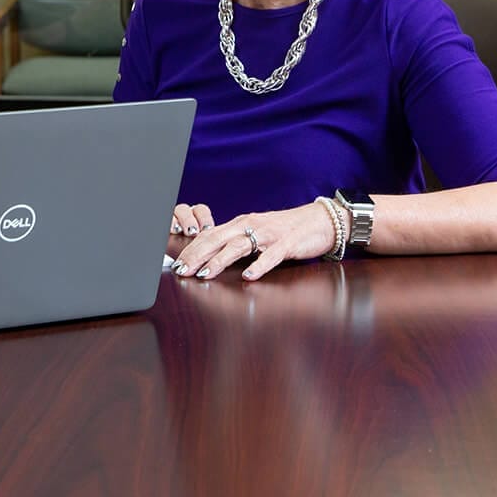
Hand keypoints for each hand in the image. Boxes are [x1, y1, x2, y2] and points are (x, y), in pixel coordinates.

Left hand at [169, 199, 335, 281]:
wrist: (319, 220)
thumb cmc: (285, 229)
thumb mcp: (255, 232)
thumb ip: (235, 241)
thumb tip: (211, 254)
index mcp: (240, 223)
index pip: (209, 235)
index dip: (191, 248)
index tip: (177, 262)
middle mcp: (250, 226)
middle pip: (217, 239)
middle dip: (197, 255)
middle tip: (182, 270)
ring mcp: (268, 235)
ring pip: (238, 246)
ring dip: (219, 261)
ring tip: (205, 274)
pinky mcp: (287, 244)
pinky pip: (271, 256)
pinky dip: (259, 265)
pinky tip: (248, 276)